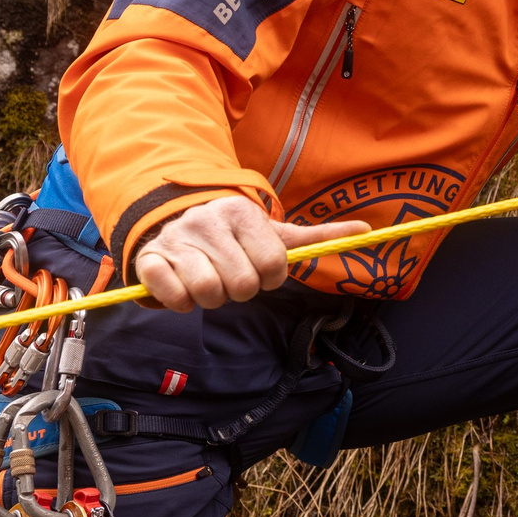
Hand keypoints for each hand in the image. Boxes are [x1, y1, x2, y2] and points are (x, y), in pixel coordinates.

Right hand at [133, 194, 364, 311]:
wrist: (176, 223)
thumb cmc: (236, 236)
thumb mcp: (275, 232)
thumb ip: (319, 235)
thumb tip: (367, 230)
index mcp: (242, 213)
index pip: (273, 266)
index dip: (271, 278)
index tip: (261, 271)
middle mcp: (207, 221)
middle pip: (243, 285)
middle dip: (242, 291)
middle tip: (233, 278)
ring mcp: (176, 240)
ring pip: (209, 294)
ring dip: (213, 299)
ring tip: (210, 282)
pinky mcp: (149, 260)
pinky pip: (173, 297)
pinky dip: (181, 303)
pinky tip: (184, 289)